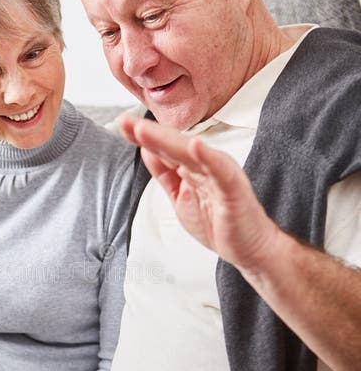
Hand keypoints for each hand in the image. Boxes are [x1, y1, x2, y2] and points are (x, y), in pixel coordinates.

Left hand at [120, 114, 280, 274]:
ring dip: (168, 140)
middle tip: (126, 122)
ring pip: (191, 153)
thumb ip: (164, 173)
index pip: (164, 148)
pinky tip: (196, 145)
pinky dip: (208, 157)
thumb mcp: (180, 196)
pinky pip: (220, 171)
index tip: (122, 125)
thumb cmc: (218, 223)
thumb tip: (146, 149)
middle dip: (149, 134)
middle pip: (174, 146)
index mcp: (192, 167)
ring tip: (145, 129)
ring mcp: (220, 175)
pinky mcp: (233, 189)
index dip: (143, 137)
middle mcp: (206, 166)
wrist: (249, 248)